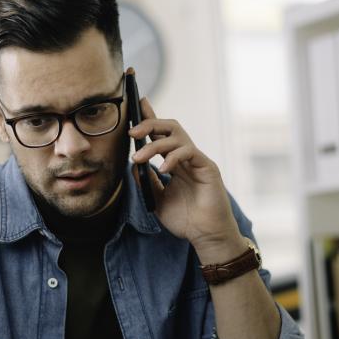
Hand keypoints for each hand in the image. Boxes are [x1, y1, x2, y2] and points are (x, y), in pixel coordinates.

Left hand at [128, 96, 244, 261]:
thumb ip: (146, 181)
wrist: (206, 236)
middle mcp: (186, 157)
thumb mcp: (157, 199)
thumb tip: (133, 164)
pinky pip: (189, 152)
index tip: (138, 102)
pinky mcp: (207, 167)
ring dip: (154, 145)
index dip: (150, 117)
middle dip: (149, 123)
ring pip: (177, 137)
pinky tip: (163, 170)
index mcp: (174, 163)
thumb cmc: (185, 220)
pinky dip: (173, 157)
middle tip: (131, 132)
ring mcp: (197, 161)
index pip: (161, 135)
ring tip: (139, 158)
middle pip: (169, 128)